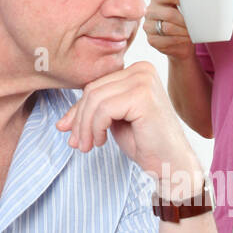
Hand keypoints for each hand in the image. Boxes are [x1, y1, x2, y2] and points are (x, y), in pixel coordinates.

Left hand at [56, 59, 201, 190]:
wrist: (171, 163)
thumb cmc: (146, 143)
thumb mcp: (113, 122)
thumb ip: (92, 113)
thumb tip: (61, 123)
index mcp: (137, 70)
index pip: (95, 85)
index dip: (78, 110)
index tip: (69, 131)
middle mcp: (142, 69)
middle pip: (92, 90)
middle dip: (79, 119)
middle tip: (78, 143)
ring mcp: (144, 80)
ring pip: (95, 99)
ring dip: (85, 127)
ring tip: (88, 146)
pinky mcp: (142, 96)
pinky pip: (104, 110)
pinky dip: (96, 128)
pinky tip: (101, 142)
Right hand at [143, 0, 195, 61]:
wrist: (180, 41)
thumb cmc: (183, 20)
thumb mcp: (184, 8)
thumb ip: (187, 1)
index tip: (198, 5)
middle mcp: (150, 11)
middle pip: (169, 14)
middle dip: (185, 20)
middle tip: (197, 24)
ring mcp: (148, 26)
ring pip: (168, 28)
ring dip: (184, 31)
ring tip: (193, 32)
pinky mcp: (151, 40)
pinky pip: (167, 40)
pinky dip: (180, 40)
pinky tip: (187, 39)